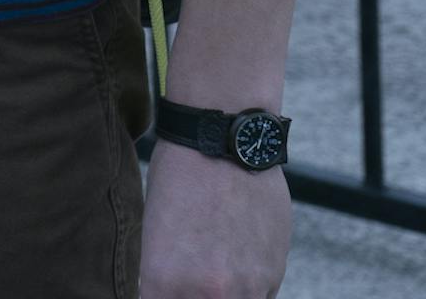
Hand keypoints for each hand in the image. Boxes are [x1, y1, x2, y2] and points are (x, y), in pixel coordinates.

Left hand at [140, 139, 289, 296]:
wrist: (226, 142)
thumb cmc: (178, 178)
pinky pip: (259, 298)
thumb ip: (162, 275)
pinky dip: (246, 289)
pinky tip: (235, 262)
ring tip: (212, 270)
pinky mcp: (273, 275)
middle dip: (190, 294)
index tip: (161, 286)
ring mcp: (245, 287)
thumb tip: (167, 291)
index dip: (156, 295)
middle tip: (188, 274)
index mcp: (163, 281)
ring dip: (222, 294)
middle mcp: (207, 292)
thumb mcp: (152, 230)